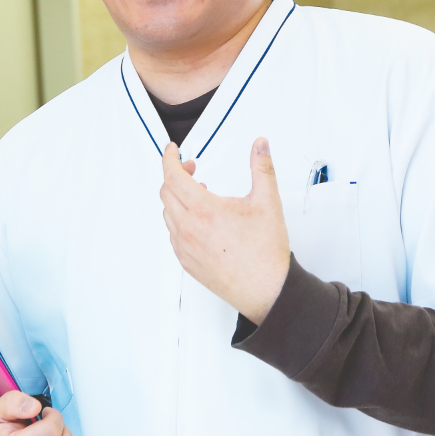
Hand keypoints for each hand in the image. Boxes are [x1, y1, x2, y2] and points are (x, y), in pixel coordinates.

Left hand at [160, 137, 289, 323]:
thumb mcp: (268, 202)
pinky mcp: (187, 262)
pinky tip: (199, 221)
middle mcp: (189, 229)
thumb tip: (260, 145)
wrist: (267, 290)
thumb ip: (262, 168)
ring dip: (178, 198)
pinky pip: (173, 234)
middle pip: (166, 192)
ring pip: (168, 213)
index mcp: (205, 211)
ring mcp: (185, 247)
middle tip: (193, 170)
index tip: (173, 150)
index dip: (169, 158)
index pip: (173, 176)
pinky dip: (180, 220)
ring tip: (201, 195)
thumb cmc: (266, 252)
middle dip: (176, 175)